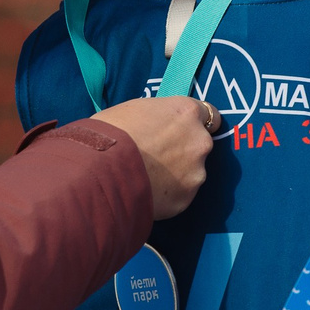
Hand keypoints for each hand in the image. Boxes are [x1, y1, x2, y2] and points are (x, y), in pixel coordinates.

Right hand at [93, 96, 219, 220]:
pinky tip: (146, 193)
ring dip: (177, 175)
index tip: (183, 131)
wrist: (101, 170)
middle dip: (185, 151)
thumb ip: (158, 117)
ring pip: (192, 172)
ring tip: (148, 178)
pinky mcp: (186, 199)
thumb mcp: (135, 110)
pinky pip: (180, 195)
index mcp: (186, 113)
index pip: (209, 114)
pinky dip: (167, 195)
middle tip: (158, 157)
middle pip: (200, 145)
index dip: (194, 124)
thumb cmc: (111, 133)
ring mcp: (196, 172)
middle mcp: (200, 141)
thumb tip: (156, 126)